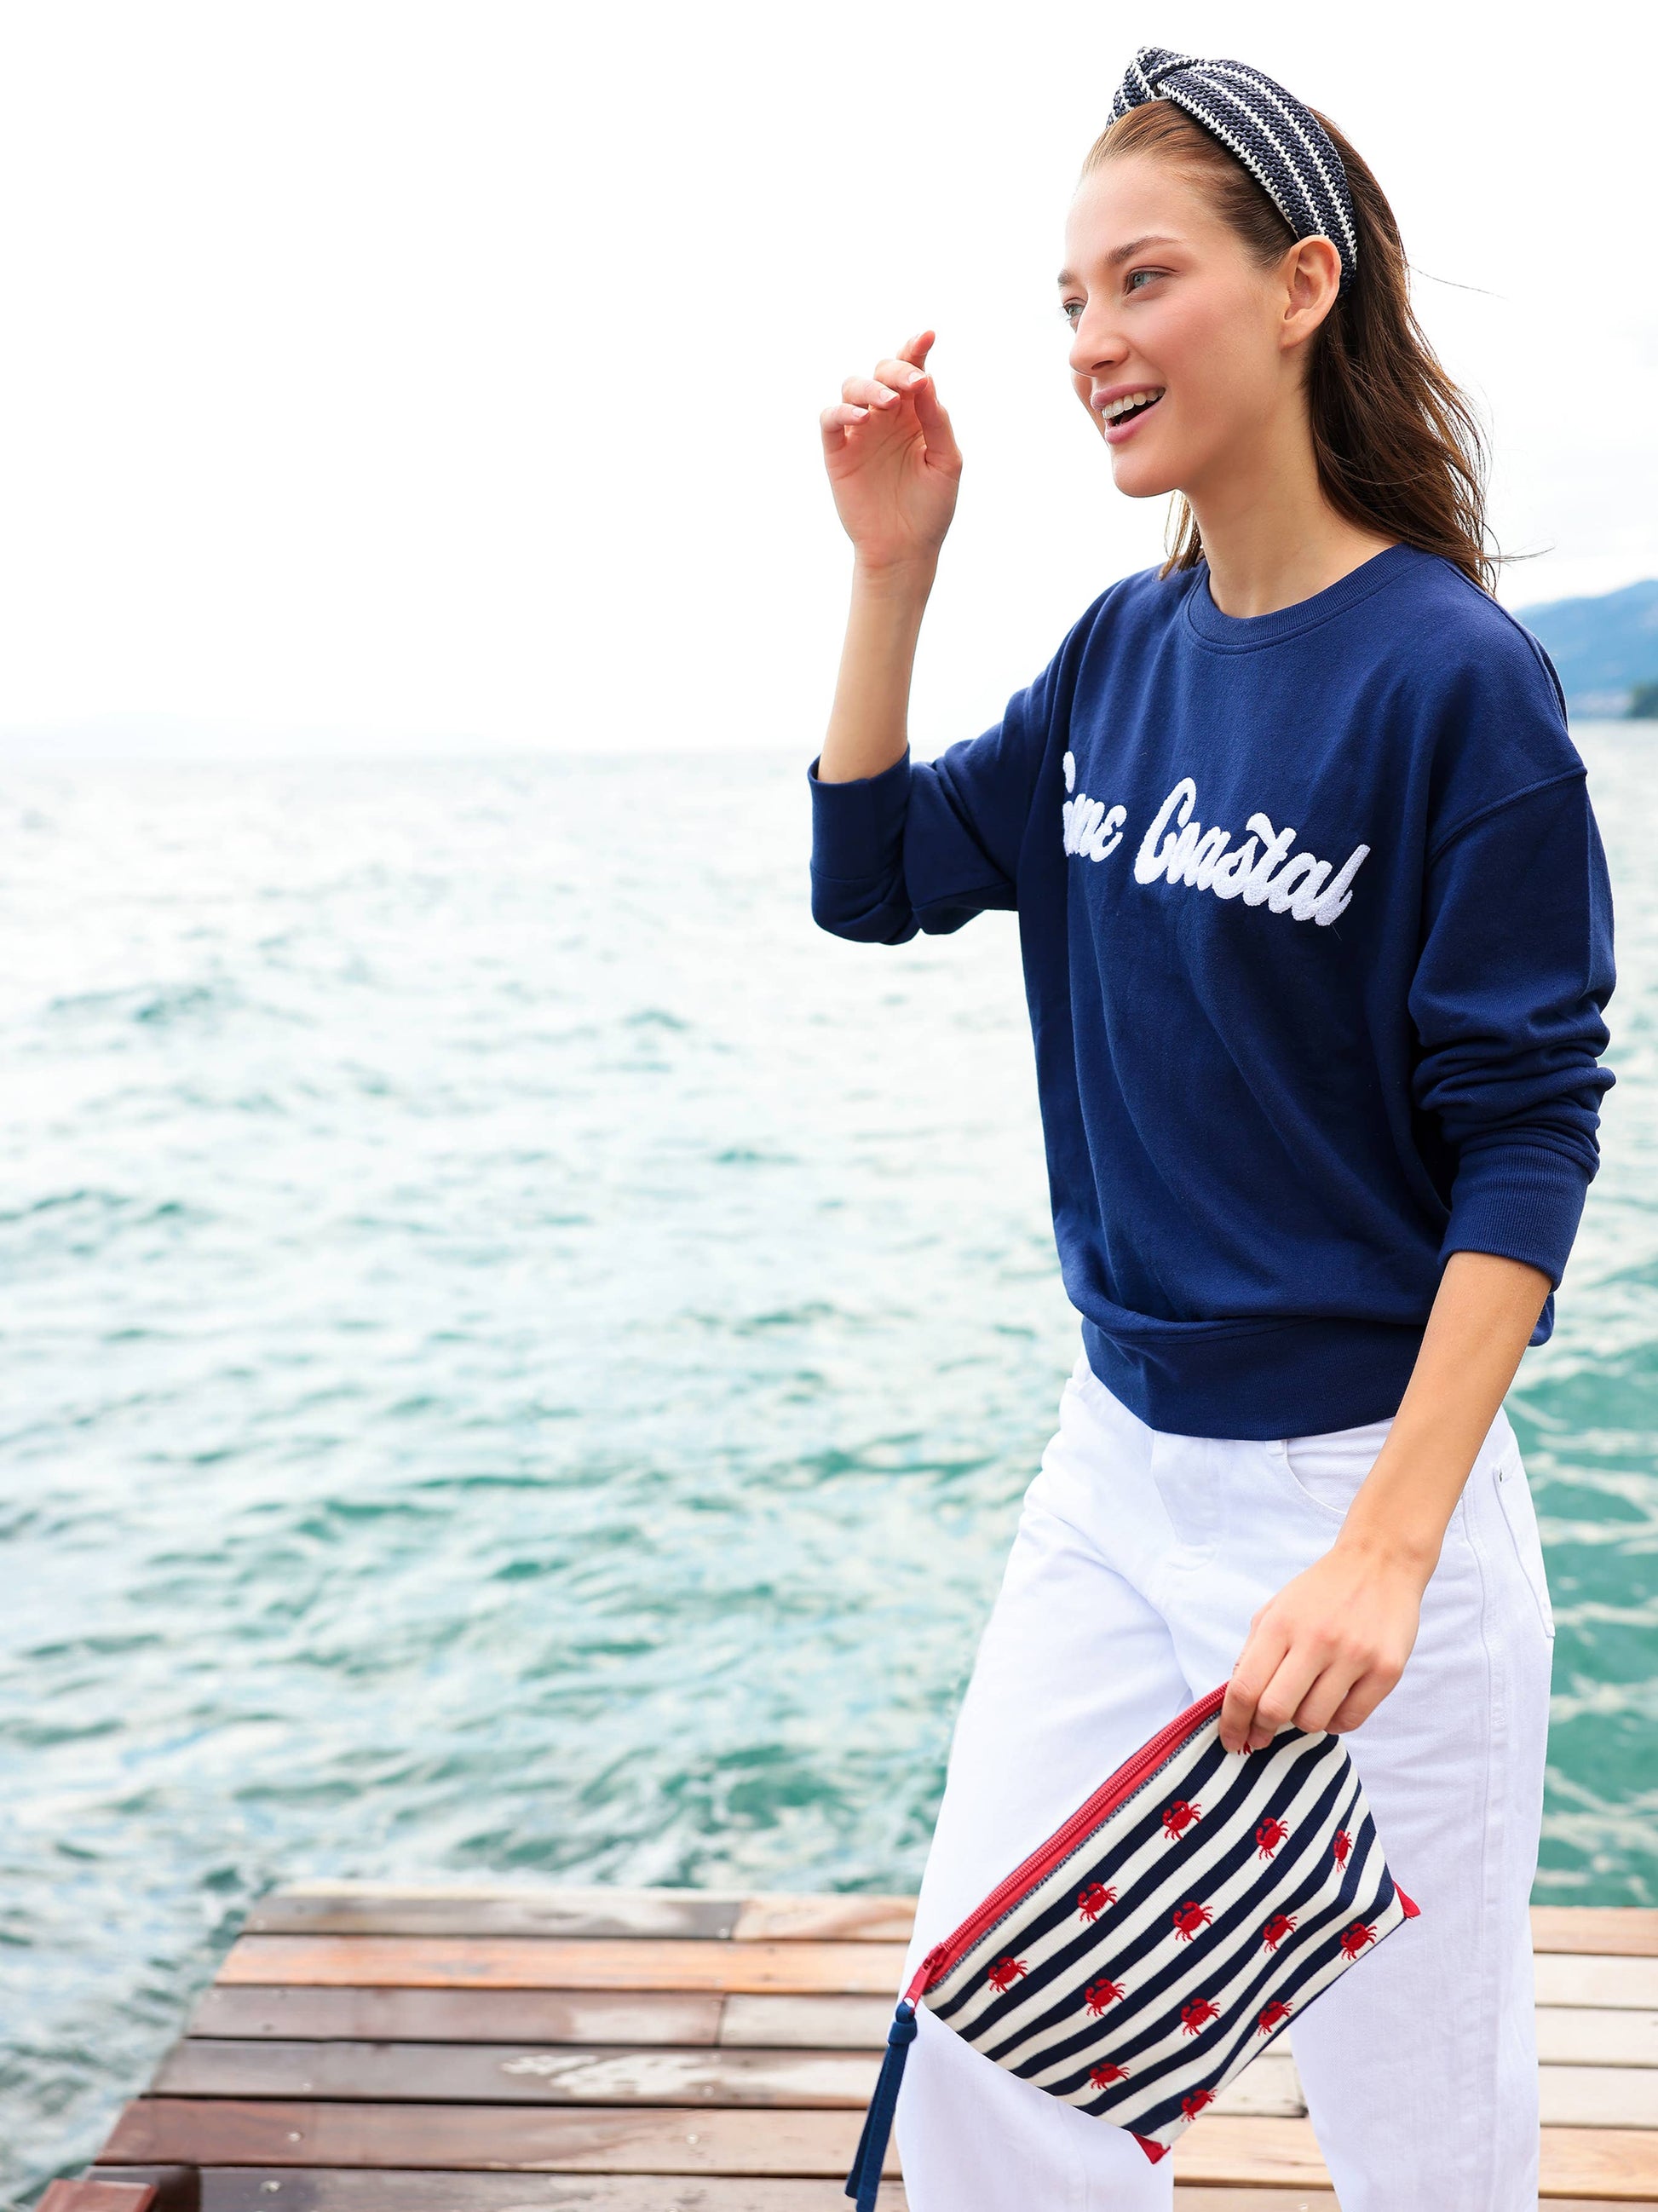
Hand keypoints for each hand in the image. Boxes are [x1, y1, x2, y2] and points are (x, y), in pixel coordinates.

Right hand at [819, 330, 961, 574]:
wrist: (905, 550)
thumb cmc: (930, 508)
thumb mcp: (946, 462)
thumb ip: (937, 421)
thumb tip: (927, 382)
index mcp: (915, 414)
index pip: (913, 371)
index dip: (917, 349)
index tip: (928, 336)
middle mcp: (885, 417)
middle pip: (882, 372)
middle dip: (897, 370)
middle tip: (914, 384)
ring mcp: (860, 432)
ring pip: (853, 388)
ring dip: (870, 388)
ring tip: (887, 403)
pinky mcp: (837, 451)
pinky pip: (830, 419)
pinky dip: (842, 412)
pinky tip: (862, 418)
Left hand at [1218, 1537, 1428, 1754]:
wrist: (1380, 1563)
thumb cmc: (1322, 1591)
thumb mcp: (1276, 1609)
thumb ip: (1254, 1652)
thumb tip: (1236, 1701)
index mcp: (1281, 1624)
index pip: (1244, 1687)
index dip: (1232, 1722)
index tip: (1231, 1741)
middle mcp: (1316, 1640)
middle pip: (1275, 1710)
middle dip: (1261, 1730)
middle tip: (1262, 1734)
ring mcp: (1354, 1656)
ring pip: (1314, 1721)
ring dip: (1301, 1722)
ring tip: (1304, 1705)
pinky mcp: (1386, 1670)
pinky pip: (1351, 1720)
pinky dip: (1335, 1723)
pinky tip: (1332, 1705)